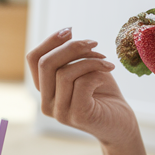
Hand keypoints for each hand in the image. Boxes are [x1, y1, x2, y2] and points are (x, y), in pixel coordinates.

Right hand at [26, 27, 135, 145]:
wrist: (121, 125)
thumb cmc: (103, 94)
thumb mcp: (83, 70)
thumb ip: (69, 58)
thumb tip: (66, 33)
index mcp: (45, 91)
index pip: (33, 59)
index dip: (50, 41)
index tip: (71, 30)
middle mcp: (46, 104)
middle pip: (46, 64)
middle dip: (71, 47)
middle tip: (94, 43)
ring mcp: (60, 112)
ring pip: (65, 73)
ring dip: (90, 60)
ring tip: (107, 63)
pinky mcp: (78, 116)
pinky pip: (83, 83)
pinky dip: (98, 73)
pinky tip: (107, 75)